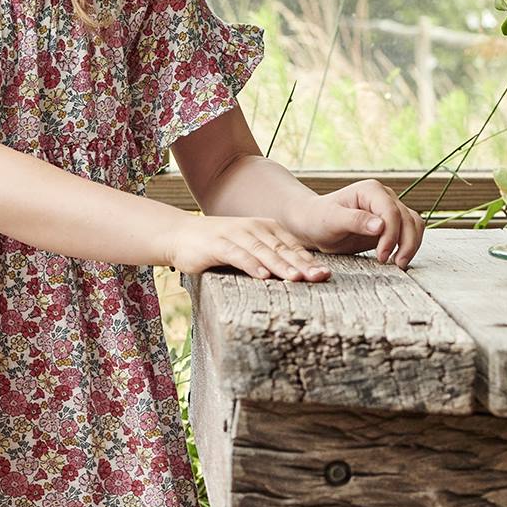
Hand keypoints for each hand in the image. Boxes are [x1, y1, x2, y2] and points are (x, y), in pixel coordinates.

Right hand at [169, 214, 332, 280]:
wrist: (181, 235)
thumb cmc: (219, 246)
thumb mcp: (249, 249)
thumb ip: (271, 258)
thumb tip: (299, 276)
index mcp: (266, 229)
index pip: (291, 247)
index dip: (309, 261)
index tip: (326, 276)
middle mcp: (254, 228)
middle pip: (282, 249)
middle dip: (302, 264)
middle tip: (320, 278)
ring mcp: (236, 234)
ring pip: (263, 251)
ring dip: (281, 265)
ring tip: (296, 278)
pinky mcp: (217, 244)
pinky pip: (238, 255)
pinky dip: (251, 265)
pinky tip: (262, 276)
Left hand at [294, 182, 424, 268]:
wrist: (313, 224)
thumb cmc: (318, 219)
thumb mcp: (331, 220)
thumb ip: (355, 220)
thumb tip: (381, 226)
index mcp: (371, 191)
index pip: (391, 211)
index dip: (391, 234)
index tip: (381, 256)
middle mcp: (384, 197)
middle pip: (408, 218)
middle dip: (406, 242)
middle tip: (396, 265)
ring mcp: (390, 210)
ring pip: (414, 225)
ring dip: (411, 245)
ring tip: (399, 264)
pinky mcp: (391, 225)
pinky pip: (409, 233)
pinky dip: (409, 246)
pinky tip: (397, 260)